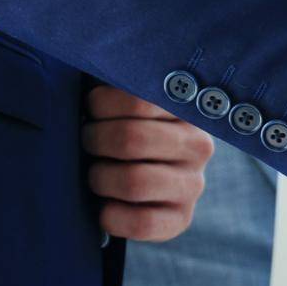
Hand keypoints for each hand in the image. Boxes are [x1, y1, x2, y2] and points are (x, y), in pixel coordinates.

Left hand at [84, 85, 214, 240]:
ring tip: (95, 172)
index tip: (92, 109)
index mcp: (184, 107)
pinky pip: (142, 224)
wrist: (135, 172)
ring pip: (134, 181)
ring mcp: (193, 184)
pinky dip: (111, 216)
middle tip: (87, 141)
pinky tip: (105, 205)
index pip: (138, 100)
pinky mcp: (182, 219)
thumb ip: (112, 82)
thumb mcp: (121, 97)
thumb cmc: (119, 124)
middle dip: (94, 140)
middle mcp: (198, 145)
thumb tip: (87, 61)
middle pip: (131, 139)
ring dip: (100, 177)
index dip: (100, 104)